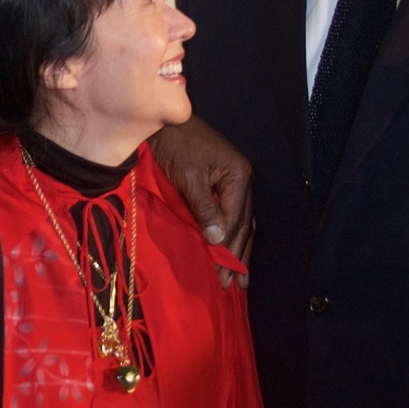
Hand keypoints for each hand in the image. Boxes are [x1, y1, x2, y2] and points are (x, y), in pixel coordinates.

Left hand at [150, 115, 253, 286]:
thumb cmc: (176, 147)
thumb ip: (204, 209)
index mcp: (238, 176)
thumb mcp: (188, 178)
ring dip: (240, 250)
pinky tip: (234, 251)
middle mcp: (243, 179)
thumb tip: (218, 241)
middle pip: (244, 225)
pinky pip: (234, 214)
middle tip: (232, 284)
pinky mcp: (224, 183)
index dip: (229, 249)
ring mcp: (235, 181)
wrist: (164, 123)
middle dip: (237, 256)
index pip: (236, 220)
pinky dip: (234, 235)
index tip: (222, 273)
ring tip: (240, 278)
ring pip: (243, 223)